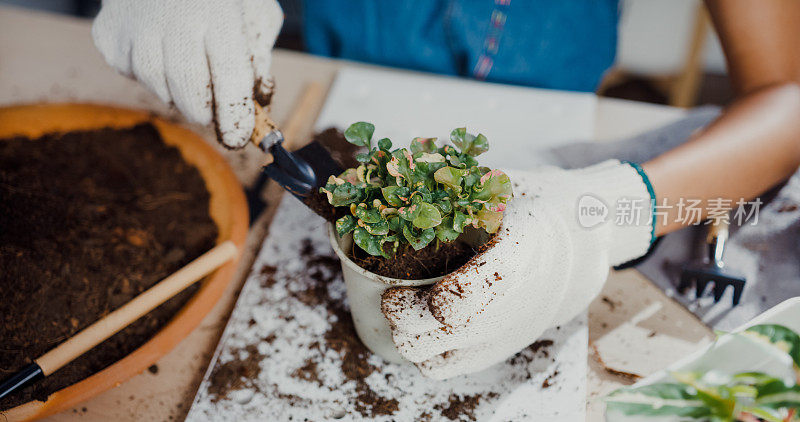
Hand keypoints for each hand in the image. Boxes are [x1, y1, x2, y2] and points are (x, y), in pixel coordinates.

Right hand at [92, 0, 282, 148]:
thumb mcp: (254, 13)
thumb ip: (259, 57)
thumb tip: (254, 104)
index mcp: (217, 11)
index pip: (229, 73)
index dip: (234, 112)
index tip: (237, 138)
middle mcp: (173, 15)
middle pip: (187, 87)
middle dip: (202, 111)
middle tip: (209, 114)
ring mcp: (134, 23)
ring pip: (155, 84)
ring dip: (174, 91)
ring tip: (184, 70)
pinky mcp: (107, 31)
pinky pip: (128, 71)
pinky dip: (147, 73)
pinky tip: (157, 49)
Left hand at [381, 160, 653, 378]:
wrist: (579, 247)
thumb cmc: (531, 210)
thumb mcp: (506, 186)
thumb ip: (460, 182)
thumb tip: (405, 163)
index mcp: (511, 258)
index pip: (457, 300)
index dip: (425, 298)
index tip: (402, 280)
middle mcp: (506, 307)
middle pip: (432, 335)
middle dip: (402, 314)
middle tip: (393, 292)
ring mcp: (499, 335)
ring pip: (430, 358)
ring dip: (408, 336)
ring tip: (405, 308)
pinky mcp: (495, 351)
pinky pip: (443, 368)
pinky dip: (423, 351)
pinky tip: (420, 325)